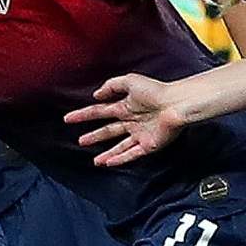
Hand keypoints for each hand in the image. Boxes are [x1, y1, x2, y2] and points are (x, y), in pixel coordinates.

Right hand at [67, 72, 189, 165]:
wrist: (176, 104)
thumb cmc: (156, 91)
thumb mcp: (129, 82)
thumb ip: (111, 86)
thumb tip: (96, 95)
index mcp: (126, 105)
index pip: (100, 111)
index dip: (84, 115)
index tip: (69, 118)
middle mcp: (132, 121)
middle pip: (108, 130)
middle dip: (94, 136)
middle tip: (80, 141)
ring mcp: (140, 134)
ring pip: (119, 146)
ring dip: (106, 153)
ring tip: (94, 160)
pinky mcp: (148, 145)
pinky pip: (131, 154)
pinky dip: (120, 159)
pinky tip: (109, 163)